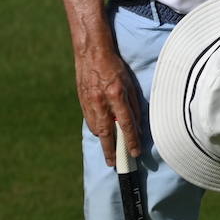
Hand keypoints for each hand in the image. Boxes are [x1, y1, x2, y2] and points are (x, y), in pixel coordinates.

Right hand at [75, 47, 141, 165]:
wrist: (92, 54)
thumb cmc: (116, 67)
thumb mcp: (130, 84)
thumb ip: (133, 105)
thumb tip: (136, 125)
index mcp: (116, 95)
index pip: (126, 124)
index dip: (131, 140)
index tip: (135, 153)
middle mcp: (102, 102)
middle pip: (108, 133)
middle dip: (112, 151)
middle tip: (115, 164)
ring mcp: (90, 104)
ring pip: (97, 129)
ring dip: (104, 142)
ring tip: (110, 152)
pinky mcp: (82, 103)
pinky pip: (90, 121)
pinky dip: (97, 130)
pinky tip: (102, 134)